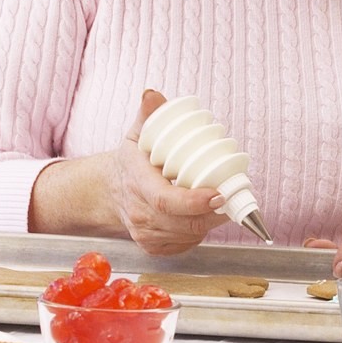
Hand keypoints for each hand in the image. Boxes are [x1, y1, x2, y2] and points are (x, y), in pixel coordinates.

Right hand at [107, 89, 228, 254]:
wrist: (109, 191)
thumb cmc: (130, 162)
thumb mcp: (136, 135)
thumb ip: (147, 115)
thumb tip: (153, 95)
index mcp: (137, 184)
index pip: (166, 200)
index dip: (195, 201)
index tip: (219, 193)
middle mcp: (139, 213)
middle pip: (183, 222)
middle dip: (213, 213)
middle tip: (232, 196)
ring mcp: (145, 234)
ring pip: (188, 235)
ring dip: (210, 223)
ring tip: (224, 203)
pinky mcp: (152, 247)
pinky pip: (184, 245)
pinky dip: (199, 234)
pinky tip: (205, 218)